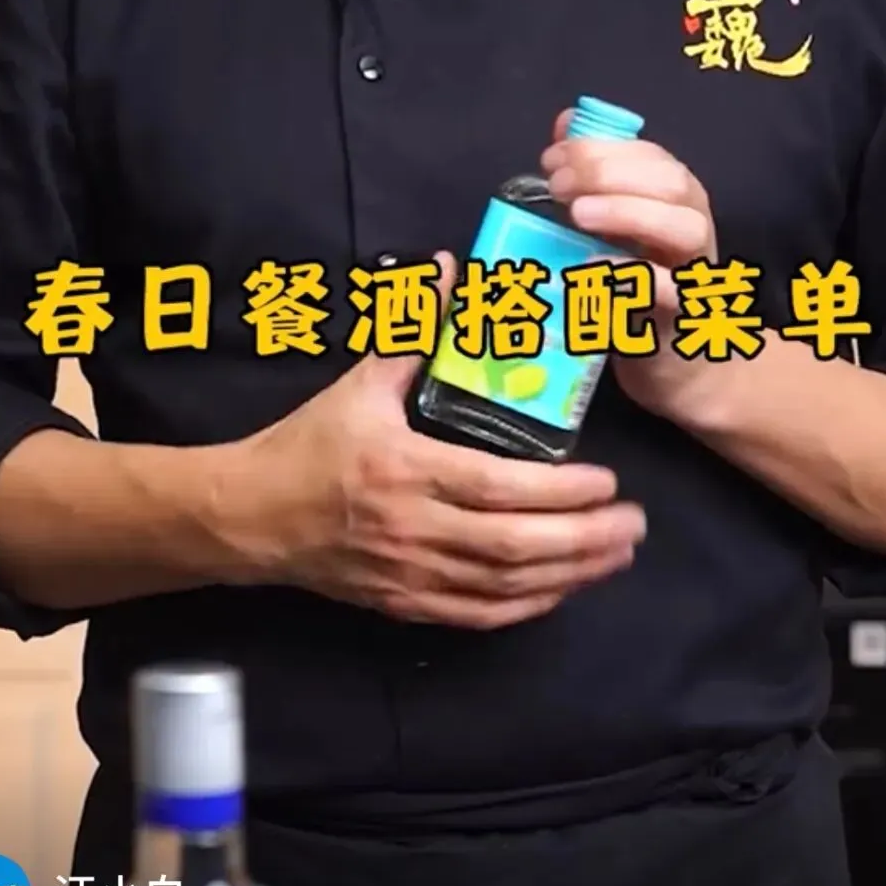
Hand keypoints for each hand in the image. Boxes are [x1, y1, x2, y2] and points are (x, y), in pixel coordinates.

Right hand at [220, 253, 646, 628]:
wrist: (249, 516)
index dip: (561, 493)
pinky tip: (564, 588)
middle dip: (584, 539)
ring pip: (505, 587)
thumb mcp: (359, 383)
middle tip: (636, 523)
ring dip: (570, 574)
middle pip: (514, 547)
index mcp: (405, 470)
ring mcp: (410, 575)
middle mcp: (413, 529)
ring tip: (618, 554)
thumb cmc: (308, 444)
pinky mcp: (405, 605)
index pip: (498, 489)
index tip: (610, 482)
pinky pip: (479, 616)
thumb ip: (412, 328)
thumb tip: (450, 269)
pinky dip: (528, 605)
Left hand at [540, 112, 717, 423]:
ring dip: (628, 211)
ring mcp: (694, 272)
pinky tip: (588, 269)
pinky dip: (630, 275)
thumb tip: (566, 122)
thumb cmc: (638, 287)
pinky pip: (667, 292)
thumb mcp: (613, 226)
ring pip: (685, 227)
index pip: (651, 155)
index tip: (552, 156)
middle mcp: (693, 227)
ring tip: (578, 214)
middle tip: (558, 185)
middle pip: (672, 182)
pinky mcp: (682, 319)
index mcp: (678, 200)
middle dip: (610, 172)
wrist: (674, 363)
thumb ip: (593, 175)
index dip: (601, 148)